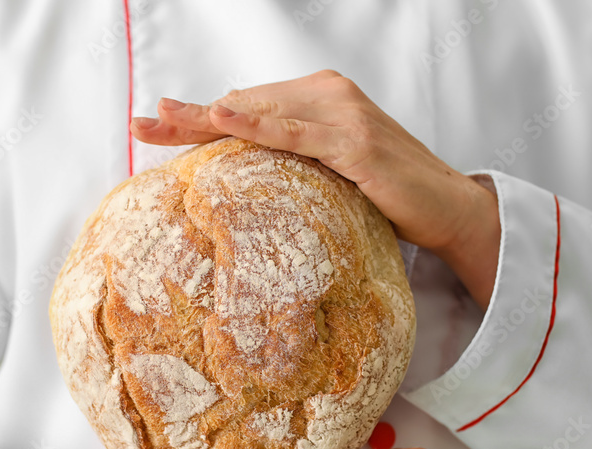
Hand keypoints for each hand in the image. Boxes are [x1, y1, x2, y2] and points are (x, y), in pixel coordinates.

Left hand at [130, 70, 500, 308]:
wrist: (446, 208)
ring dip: (211, 117)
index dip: (201, 117)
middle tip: (144, 125)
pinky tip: (223, 116)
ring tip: (166, 120)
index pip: (249, 106)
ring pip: (264, 114)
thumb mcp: (330, 173)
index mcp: (318, 101)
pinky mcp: (357, 142)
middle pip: (246, 105)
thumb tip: (248, 178)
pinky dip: (259, 124)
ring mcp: (342, 115)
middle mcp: (327, 97)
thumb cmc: (386, 193)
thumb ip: (295, 163)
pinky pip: (298, 133)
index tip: (158, 126)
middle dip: (192, 117)